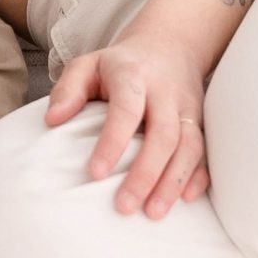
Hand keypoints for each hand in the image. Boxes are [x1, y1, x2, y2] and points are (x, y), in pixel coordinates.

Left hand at [43, 28, 213, 219]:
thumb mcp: (88, 64)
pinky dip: (200, 175)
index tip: (96, 174)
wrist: (170, 44)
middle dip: (146, 173)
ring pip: (189, 146)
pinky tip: (187, 199)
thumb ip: (68, 89)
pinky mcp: (201, 121)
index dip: (113, 142)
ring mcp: (187, 107)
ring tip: (154, 213)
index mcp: (133, 75)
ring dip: (173, 181)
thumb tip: (52, 120)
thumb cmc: (120, 64)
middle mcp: (165, 92)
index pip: (126, 109)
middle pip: (163, 134)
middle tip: (125, 207)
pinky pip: (205, 150)